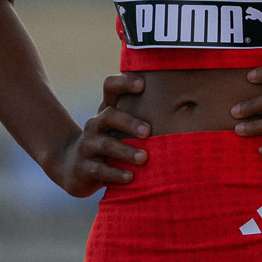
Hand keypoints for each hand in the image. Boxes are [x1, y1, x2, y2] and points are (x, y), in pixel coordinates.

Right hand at [44, 74, 151, 197]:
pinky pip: (99, 170)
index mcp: (107, 110)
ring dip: (126, 152)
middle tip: (149, 132)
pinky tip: (131, 178)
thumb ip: (145, 116)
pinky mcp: (83, 168)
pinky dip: (116, 174)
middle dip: (129, 122)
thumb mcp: (121, 128)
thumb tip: (190, 106)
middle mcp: (95, 124)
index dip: (124, 83)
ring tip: (145, 159)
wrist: (71, 166)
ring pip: (105, 145)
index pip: (110, 87)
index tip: (143, 85)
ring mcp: (87, 146)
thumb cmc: (110, 142)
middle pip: (109, 116)